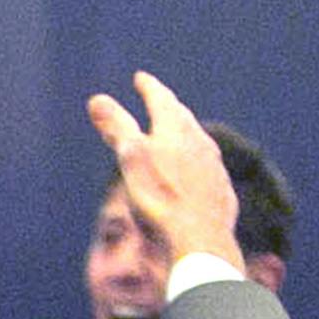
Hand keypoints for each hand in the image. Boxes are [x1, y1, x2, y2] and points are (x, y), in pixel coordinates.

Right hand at [87, 71, 242, 271]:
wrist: (198, 240)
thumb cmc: (159, 199)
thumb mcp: (130, 160)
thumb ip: (117, 128)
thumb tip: (97, 99)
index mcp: (175, 132)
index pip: (161, 100)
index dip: (149, 88)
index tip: (140, 78)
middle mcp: (200, 143)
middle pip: (183, 118)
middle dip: (168, 106)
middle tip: (159, 99)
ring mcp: (214, 167)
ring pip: (199, 141)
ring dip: (185, 132)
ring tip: (177, 133)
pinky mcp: (220, 190)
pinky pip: (208, 166)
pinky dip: (196, 159)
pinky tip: (196, 170)